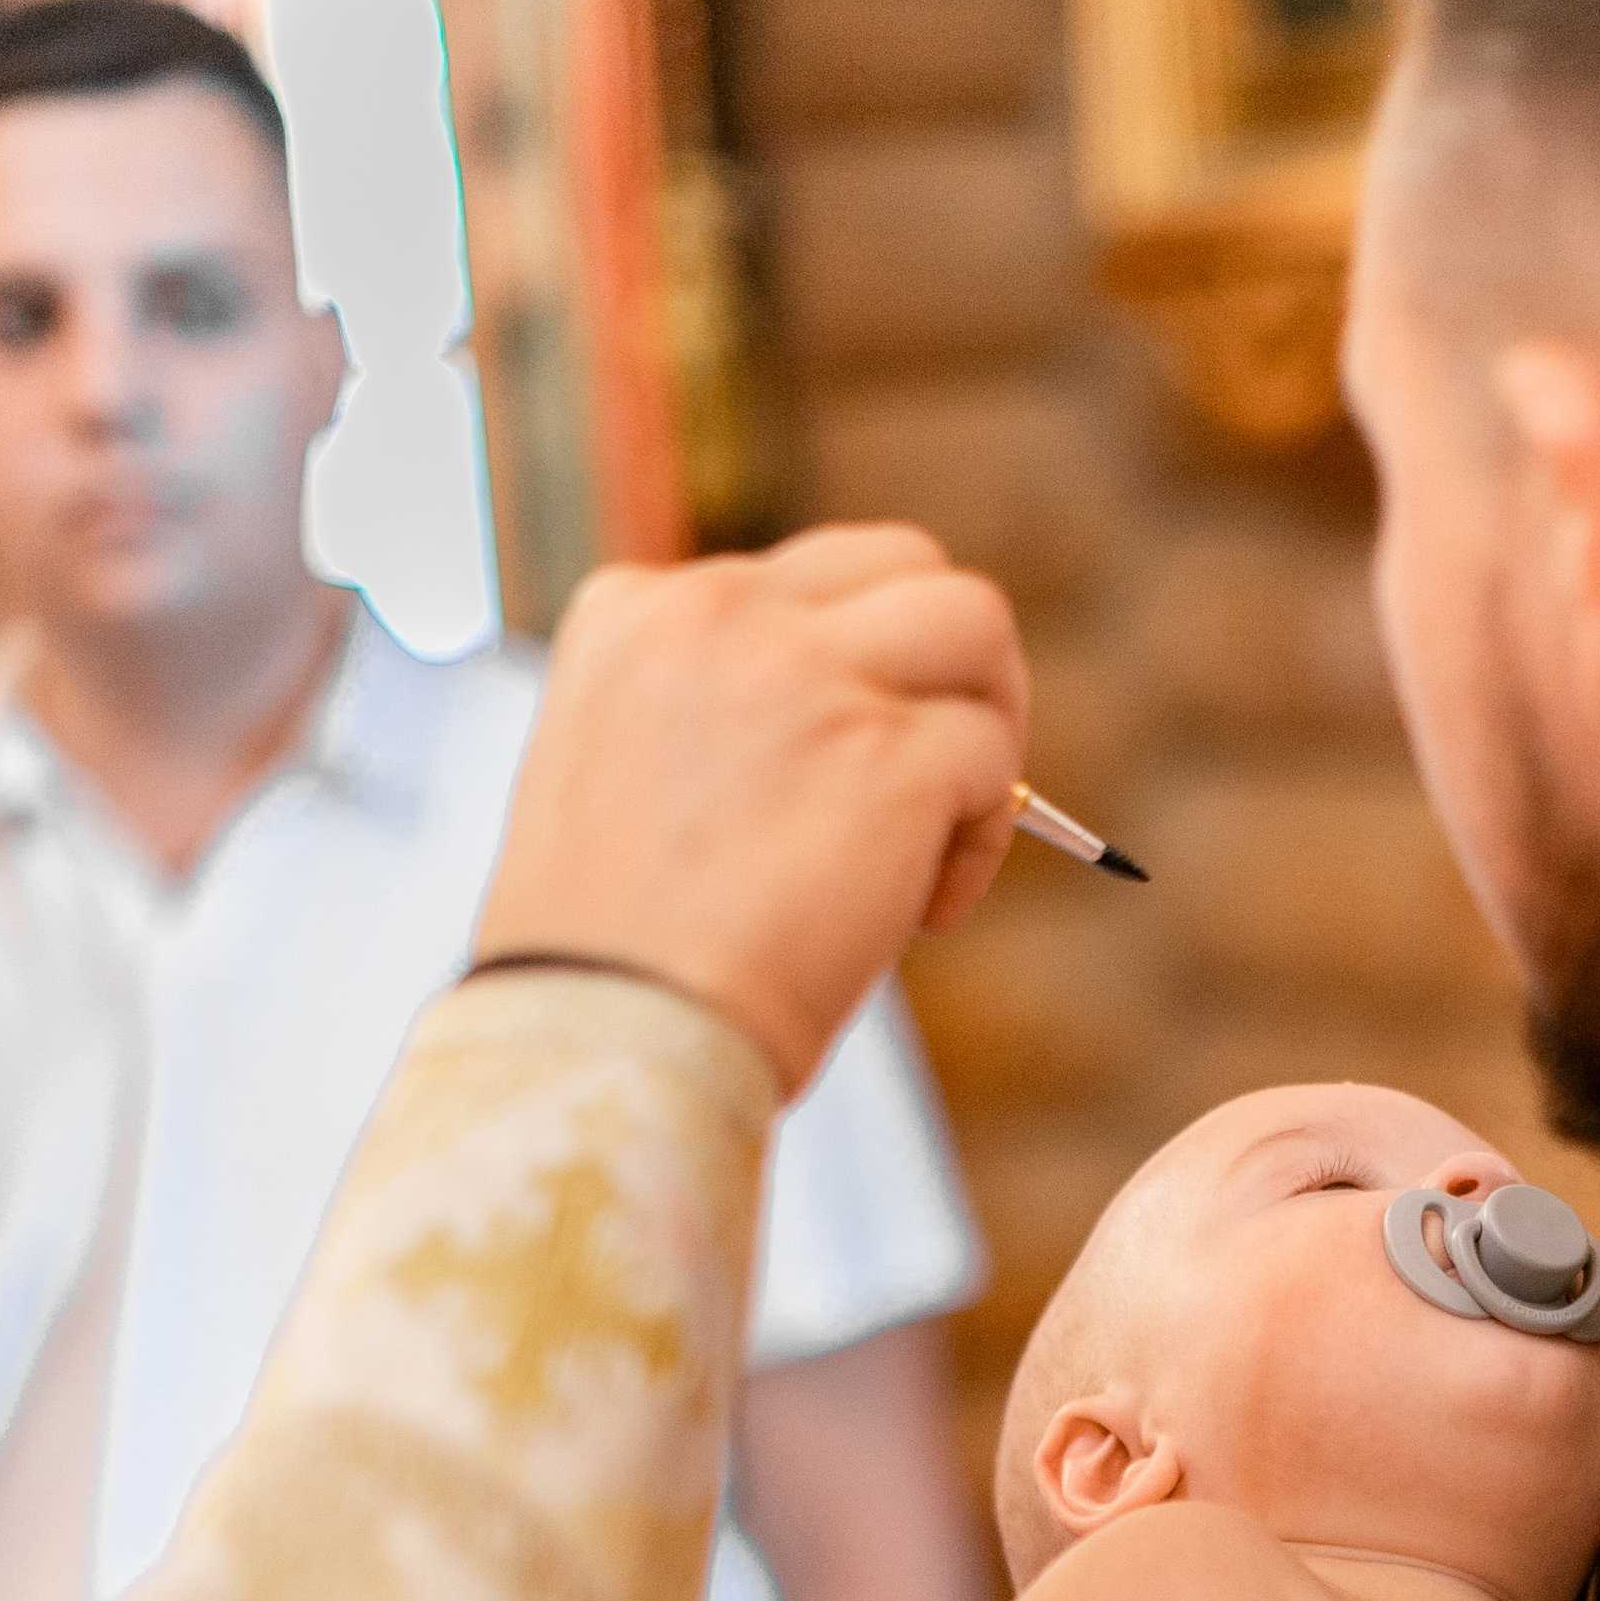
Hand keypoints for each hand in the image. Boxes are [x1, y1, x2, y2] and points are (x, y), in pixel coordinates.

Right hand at [478, 525, 1030, 1091]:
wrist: (606, 1038)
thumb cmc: (611, 962)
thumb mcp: (631, 786)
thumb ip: (722, 723)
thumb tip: (864, 741)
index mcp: (633, 613)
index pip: (791, 583)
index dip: (846, 671)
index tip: (832, 771)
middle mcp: (717, 613)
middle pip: (901, 562)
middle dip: (947, 660)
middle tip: (944, 773)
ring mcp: (807, 672)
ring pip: (975, 621)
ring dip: (991, 721)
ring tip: (952, 827)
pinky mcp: (886, 755)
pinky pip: (993, 759)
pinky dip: (985, 841)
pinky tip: (926, 913)